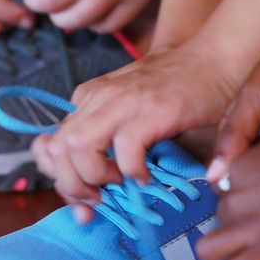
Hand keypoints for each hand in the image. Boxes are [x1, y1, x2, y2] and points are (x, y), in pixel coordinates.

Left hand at [31, 43, 236, 221]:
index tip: (79, 199)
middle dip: (71, 185)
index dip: (57, 179)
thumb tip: (86, 189)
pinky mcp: (150, 110)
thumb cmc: (174, 92)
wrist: (211, 59)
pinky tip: (145, 175)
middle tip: (98, 199)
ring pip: (78, 147)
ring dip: (95, 177)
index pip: (48, 145)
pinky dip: (132, 171)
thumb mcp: (126, 113)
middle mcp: (97, 97)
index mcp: (87, 99)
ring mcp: (121, 101)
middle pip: (56, 149)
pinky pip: (124, 151)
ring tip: (119, 183)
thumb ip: (102, 141)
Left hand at [197, 121, 259, 259]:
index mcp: (240, 167)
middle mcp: (235, 195)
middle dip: (236, 229)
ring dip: (229, 256)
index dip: (240, 203)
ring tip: (253, 258)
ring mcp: (246, 223)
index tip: (258, 208)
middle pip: (217, 220)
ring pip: (210, 251)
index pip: (221, 192)